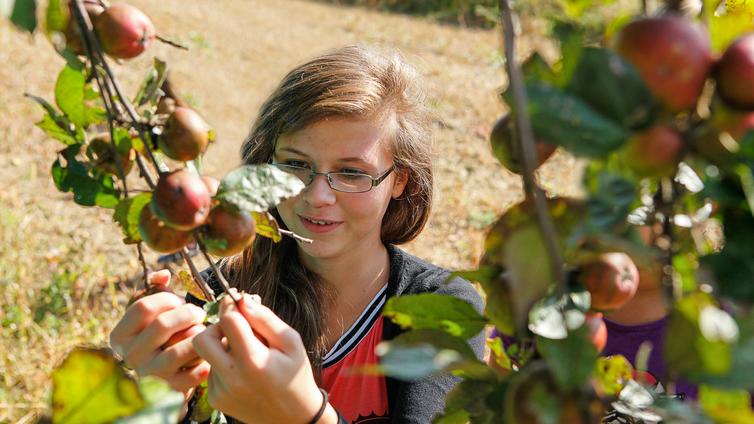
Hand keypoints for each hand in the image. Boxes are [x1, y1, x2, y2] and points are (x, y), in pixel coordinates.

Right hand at [109, 269, 209, 392]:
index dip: (168, 299)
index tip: (179, 301)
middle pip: (164, 324)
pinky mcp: (172, 389)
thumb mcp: (151, 311)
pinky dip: (206, 358)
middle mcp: (131, 357)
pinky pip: (197, 370)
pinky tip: (207, 351)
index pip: (144, 307)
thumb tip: (164, 275)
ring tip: (202, 332)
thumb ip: (153, 287)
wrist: (168, 375)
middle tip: (199, 314)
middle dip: (189, 313)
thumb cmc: (161, 334)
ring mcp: (151, 375)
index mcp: (120, 336)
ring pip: (183, 347)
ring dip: (198, 334)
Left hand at [192, 292, 330, 423]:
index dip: (231, 305)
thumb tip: (242, 299)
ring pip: (209, 354)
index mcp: (253, 360)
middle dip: (217, 326)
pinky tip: (244, 372)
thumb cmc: (296, 375)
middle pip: (203, 338)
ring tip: (248, 354)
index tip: (237, 299)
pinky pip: (212, 370)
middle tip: (236, 328)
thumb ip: (265, 319)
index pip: (228, 320)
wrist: (294, 418)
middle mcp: (232, 378)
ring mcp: (221, 391)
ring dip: (224, 347)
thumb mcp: (291, 342)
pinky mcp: (216, 399)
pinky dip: (225, 365)